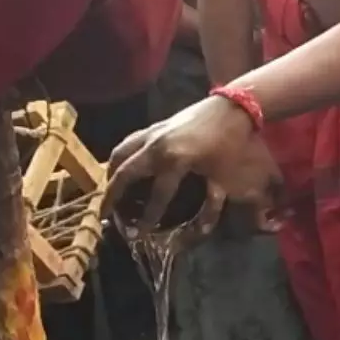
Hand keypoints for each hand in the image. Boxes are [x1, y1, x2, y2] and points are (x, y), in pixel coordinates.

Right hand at [107, 95, 280, 239]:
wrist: (234, 107)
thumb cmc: (232, 143)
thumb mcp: (225, 175)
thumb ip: (214, 202)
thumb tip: (208, 229)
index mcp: (174, 161)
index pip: (157, 196)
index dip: (148, 217)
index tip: (137, 233)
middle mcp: (156, 147)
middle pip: (125, 173)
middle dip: (113, 195)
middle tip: (105, 213)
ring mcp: (153, 132)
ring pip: (121, 153)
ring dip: (112, 172)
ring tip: (109, 189)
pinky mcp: (156, 124)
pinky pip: (130, 142)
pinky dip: (121, 155)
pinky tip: (121, 163)